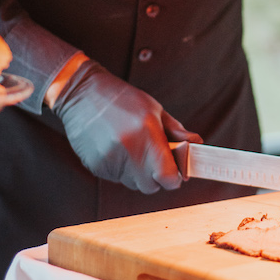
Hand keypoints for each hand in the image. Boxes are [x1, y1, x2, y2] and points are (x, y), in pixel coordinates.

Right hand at [51, 60, 201, 193]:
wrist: (82, 94)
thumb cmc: (122, 99)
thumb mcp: (155, 109)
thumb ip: (177, 131)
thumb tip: (197, 145)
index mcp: (148, 133)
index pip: (168, 177)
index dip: (175, 177)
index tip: (175, 171)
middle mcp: (129, 149)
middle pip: (151, 186)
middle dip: (157, 177)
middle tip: (154, 158)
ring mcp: (109, 160)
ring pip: (133, 184)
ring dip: (138, 173)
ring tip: (132, 148)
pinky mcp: (95, 166)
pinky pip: (116, 179)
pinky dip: (121, 170)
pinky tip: (116, 149)